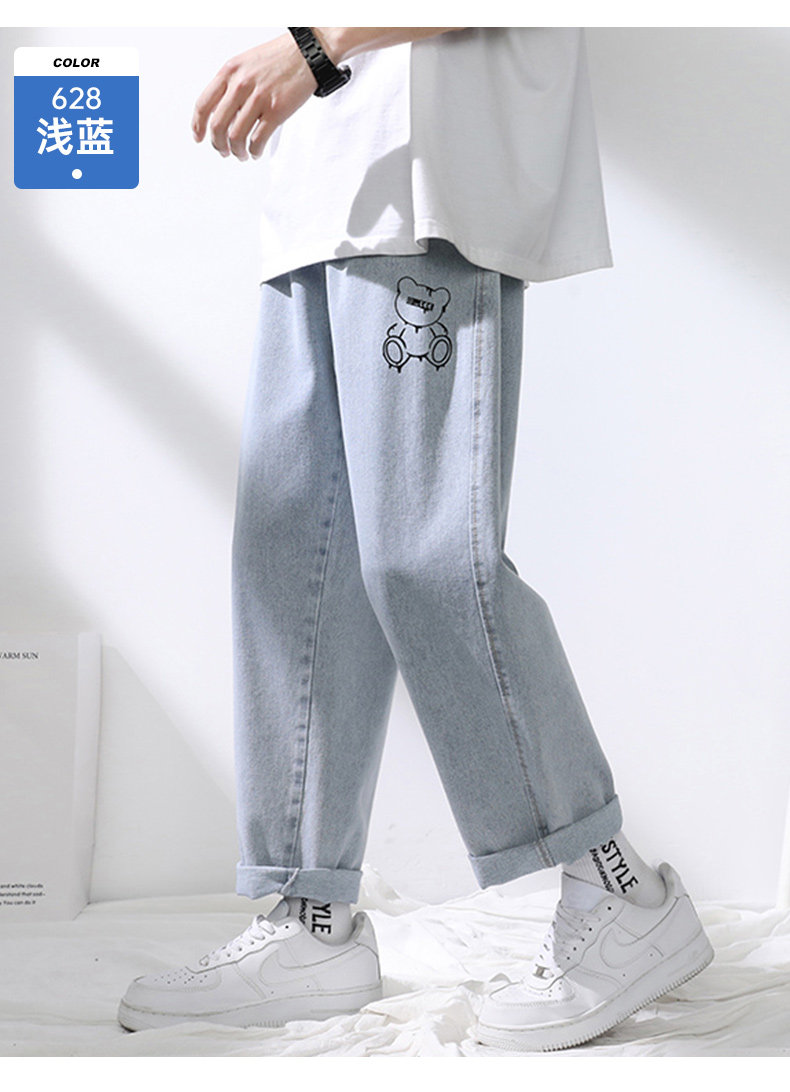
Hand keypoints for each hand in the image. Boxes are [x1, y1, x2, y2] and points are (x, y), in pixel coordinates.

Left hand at [192, 33, 316, 161]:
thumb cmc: (277, 59)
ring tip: (241, 154)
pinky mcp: (276, 110)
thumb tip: (222, 115)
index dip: (198, 125)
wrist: (306, 54)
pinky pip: (258, 139)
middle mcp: (241, 84)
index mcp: (229, 72)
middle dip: (218, 144)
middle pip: (217, 125)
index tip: (198, 137)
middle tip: (223, 151)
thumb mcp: (245, 63)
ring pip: (236, 136)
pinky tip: (256, 152)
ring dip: (236, 151)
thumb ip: (230, 85)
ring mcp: (259, 98)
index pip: (203, 104)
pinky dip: (254, 151)